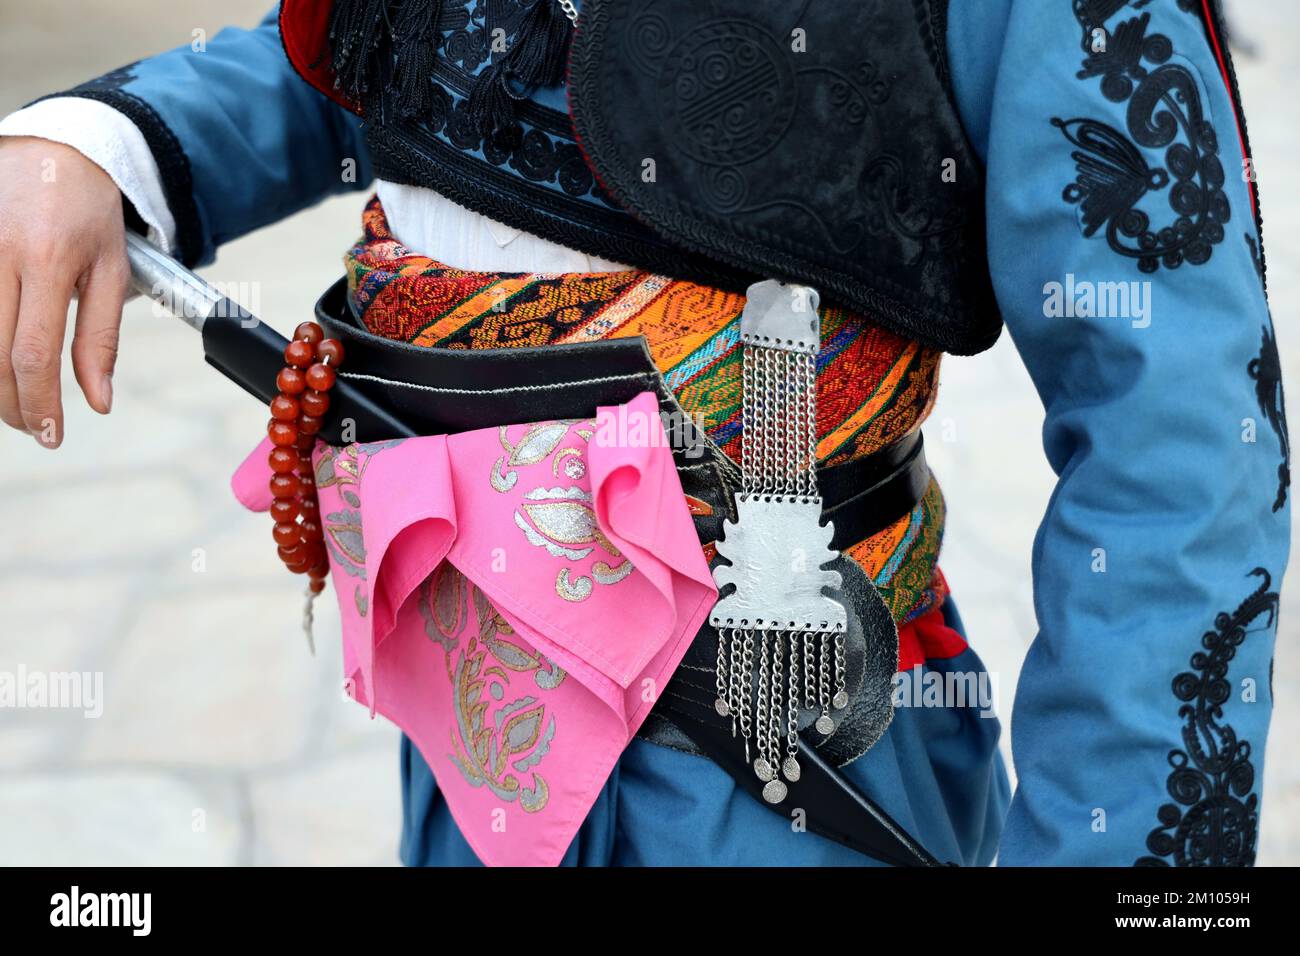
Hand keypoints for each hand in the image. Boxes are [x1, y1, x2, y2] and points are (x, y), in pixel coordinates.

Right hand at [0, 136, 128, 446]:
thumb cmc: (88, 212)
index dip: (38, 403)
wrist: (53, 151)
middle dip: (11, 405)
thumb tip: (99, 401)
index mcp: (47, 261)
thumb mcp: (112, 270)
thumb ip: (102, 338)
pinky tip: (2, 368)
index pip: (32, 353)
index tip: (52, 434)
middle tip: (35, 427)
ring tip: (17, 404)